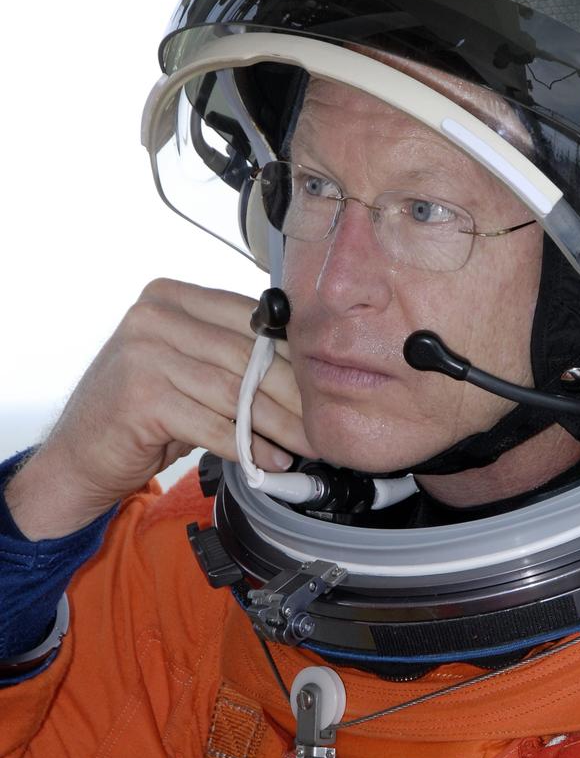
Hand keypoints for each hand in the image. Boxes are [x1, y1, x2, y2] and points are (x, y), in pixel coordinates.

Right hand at [6, 278, 315, 538]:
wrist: (79, 456)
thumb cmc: (140, 412)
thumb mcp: (184, 367)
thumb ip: (229, 354)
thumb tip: (303, 368)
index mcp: (171, 296)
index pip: (248, 319)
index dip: (291, 353)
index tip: (323, 383)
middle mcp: (154, 316)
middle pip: (246, 356)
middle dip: (292, 394)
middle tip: (323, 422)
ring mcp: (143, 353)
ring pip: (234, 391)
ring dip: (276, 424)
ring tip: (304, 445)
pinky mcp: (141, 397)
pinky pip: (212, 423)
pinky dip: (247, 446)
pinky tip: (269, 460)